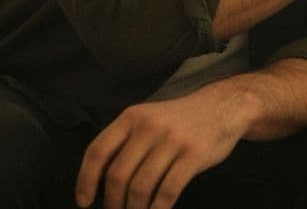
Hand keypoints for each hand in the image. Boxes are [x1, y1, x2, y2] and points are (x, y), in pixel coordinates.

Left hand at [74, 83, 253, 208]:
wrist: (222, 107)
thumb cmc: (180, 121)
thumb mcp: (147, 119)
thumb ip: (124, 142)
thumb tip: (98, 181)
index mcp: (131, 117)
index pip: (97, 151)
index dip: (86, 181)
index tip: (84, 202)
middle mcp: (149, 126)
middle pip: (118, 175)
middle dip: (113, 202)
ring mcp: (172, 140)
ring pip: (141, 187)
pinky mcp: (193, 155)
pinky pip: (168, 191)